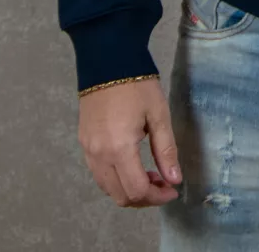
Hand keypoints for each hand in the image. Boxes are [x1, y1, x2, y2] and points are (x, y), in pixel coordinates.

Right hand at [78, 78, 181, 206]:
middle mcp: (99, 155)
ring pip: (107, 188)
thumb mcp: (158, 114)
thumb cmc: (137, 85)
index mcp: (119, 148)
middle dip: (144, 197)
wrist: (107, 60)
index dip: (157, 196)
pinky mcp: (83, 143)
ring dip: (129, 189)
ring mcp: (88, 150)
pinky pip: (98, 174)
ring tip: (150, 174)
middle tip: (163, 183)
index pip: (137, 190)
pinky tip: (131, 164)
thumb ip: (166, 150)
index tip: (172, 189)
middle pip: (120, 196)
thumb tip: (175, 180)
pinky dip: (116, 179)